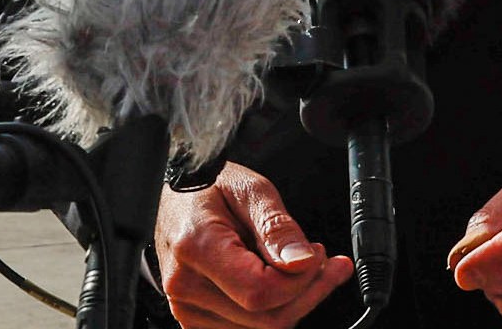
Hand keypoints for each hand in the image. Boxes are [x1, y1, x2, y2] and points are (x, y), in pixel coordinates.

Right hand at [155, 164, 352, 328]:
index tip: (319, 255)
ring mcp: (187, 307)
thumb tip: (302, 262)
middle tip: (324, 260)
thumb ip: (277, 227)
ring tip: (305, 267)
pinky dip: (274, 311)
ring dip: (294, 302)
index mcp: (196, 248)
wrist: (177, 195)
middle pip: (266, 319)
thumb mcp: (251, 189)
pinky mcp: (194, 318)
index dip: (300, 280)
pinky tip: (284, 283)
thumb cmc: (210, 186)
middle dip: (308, 292)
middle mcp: (185, 286)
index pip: (259, 292)